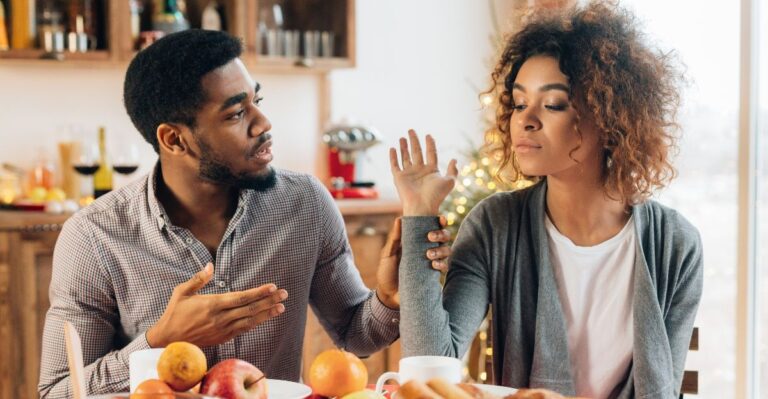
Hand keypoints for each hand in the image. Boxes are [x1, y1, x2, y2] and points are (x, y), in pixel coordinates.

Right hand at [146, 263, 287, 347]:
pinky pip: (243, 329)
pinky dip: (255, 323)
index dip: (259, 292)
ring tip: (281, 307)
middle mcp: (220, 318)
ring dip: (267, 313)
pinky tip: (265, 317)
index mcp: (212, 304)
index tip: (272, 287)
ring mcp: (222, 329)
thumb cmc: (174, 314)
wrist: (167, 340)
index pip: (241, 297)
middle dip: (269, 301)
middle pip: (250, 308)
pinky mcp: (222, 338)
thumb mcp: (182, 292)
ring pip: (250, 320)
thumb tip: (211, 265)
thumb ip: (198, 279)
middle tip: (285, 294)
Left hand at [376, 216, 452, 308]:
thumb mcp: (388, 254)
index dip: (440, 222)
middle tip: (430, 237)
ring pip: (447, 251)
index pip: (432, 228)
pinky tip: (434, 265)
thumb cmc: (386, 273)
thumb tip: (400, 218)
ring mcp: (431, 263)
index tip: (440, 219)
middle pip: (444, 237)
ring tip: (428, 255)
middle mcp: (427, 250)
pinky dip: (442, 264)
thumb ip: (395, 238)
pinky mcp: (433, 276)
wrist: (388, 296)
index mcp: (417, 242)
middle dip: (441, 234)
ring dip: (441, 250)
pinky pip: (444, 267)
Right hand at [390, 130, 457, 215]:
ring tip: (402, 137)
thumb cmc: (436, 196)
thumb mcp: (450, 181)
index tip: (429, 135)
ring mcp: (409, 174)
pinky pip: (395, 165)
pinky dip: (393, 157)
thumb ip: (453, 170)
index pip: (430, 153)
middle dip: (414, 141)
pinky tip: (392, 148)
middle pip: (417, 152)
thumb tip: (454, 159)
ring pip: (405, 157)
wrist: (422, 206)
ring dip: (403, 147)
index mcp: (431, 171)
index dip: (430, 144)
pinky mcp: (399, 178)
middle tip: (411, 130)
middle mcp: (419, 171)